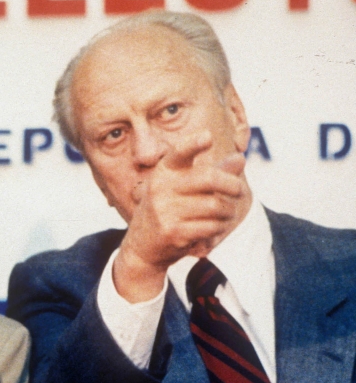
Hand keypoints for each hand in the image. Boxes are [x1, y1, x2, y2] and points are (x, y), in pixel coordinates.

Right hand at [113, 132, 248, 301]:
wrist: (142, 245)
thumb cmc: (168, 210)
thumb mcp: (183, 187)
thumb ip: (213, 172)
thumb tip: (240, 158)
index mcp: (164, 172)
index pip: (179, 153)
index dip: (193, 144)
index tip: (208, 136)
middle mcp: (160, 188)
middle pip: (210, 178)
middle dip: (232, 185)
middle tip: (239, 190)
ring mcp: (164, 210)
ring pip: (215, 206)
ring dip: (228, 211)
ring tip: (226, 214)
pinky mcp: (172, 232)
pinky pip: (211, 227)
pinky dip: (219, 228)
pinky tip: (214, 229)